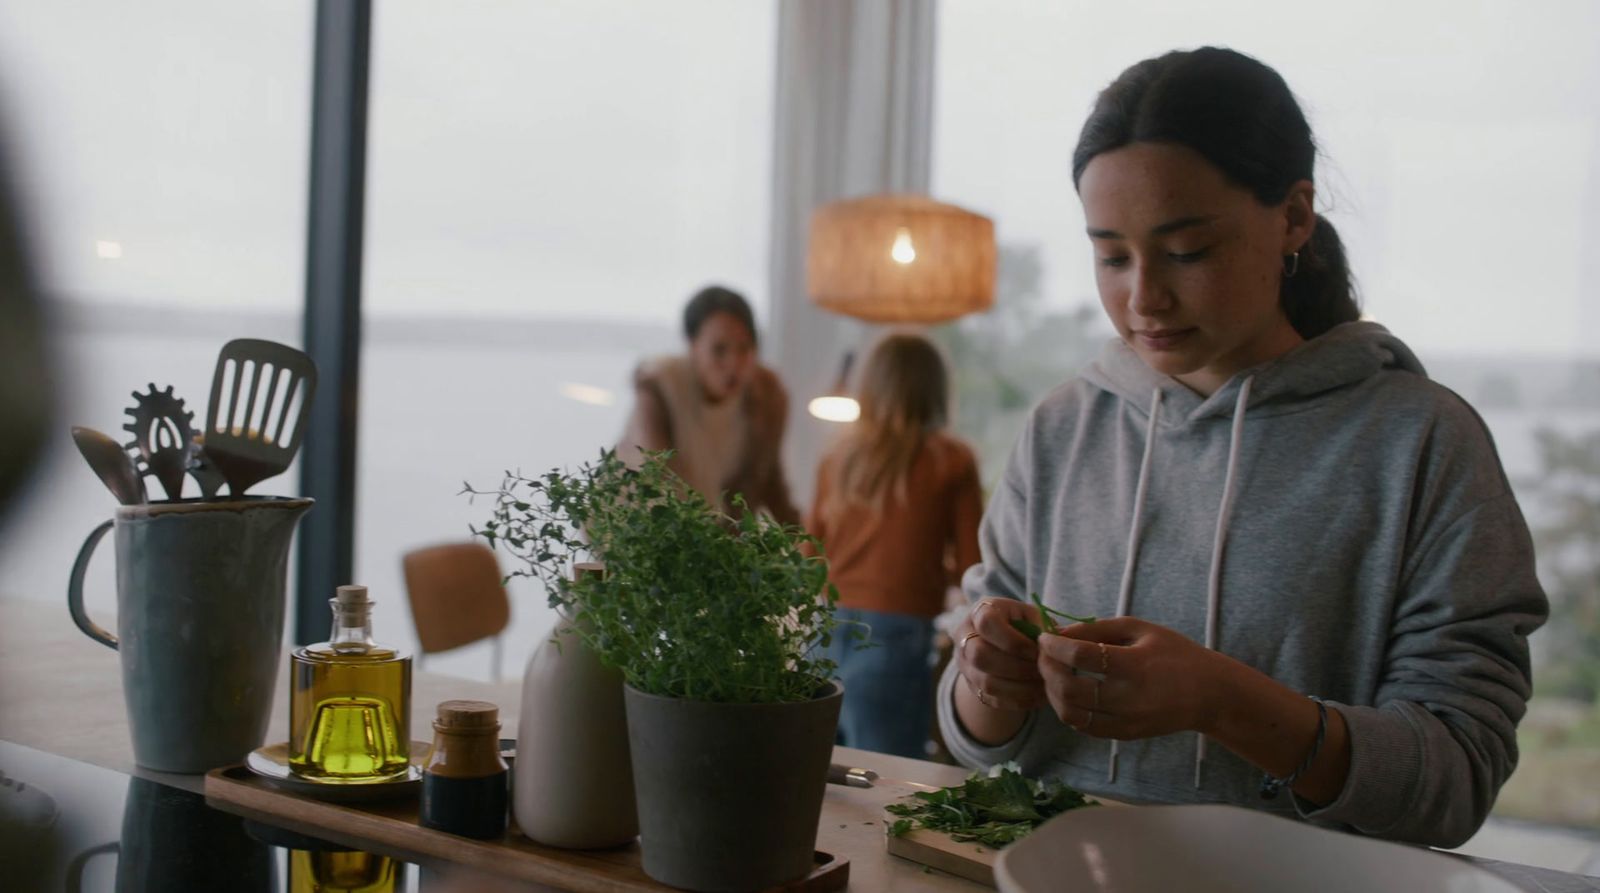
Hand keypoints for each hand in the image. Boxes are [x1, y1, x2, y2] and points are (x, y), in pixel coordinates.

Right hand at [954, 597, 1046, 712]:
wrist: (1003, 644)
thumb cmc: (1022, 625)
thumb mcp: (1032, 617)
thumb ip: (1042, 626)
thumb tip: (1056, 643)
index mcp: (980, 612)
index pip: (987, 624)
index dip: (1013, 640)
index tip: (1037, 650)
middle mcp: (965, 637)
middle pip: (980, 656)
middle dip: (1016, 667)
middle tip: (1042, 671)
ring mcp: (965, 664)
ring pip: (986, 683)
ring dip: (1020, 687)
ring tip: (1044, 685)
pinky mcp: (972, 687)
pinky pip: (993, 700)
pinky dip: (1018, 701)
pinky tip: (1038, 696)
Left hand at [1036, 617, 1227, 739]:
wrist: (1209, 693)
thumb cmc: (1174, 653)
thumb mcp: (1140, 629)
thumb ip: (1097, 628)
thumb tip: (1057, 633)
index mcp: (1134, 665)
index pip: (1080, 656)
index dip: (1054, 645)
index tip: (1045, 638)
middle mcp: (1129, 697)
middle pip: (1069, 687)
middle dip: (1047, 669)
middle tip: (1044, 656)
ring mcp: (1126, 721)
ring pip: (1070, 713)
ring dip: (1052, 692)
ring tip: (1052, 674)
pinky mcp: (1124, 735)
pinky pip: (1083, 727)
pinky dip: (1068, 709)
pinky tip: (1068, 693)